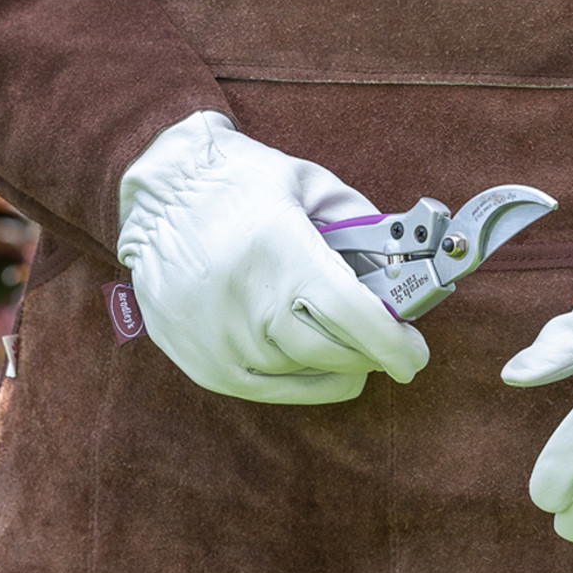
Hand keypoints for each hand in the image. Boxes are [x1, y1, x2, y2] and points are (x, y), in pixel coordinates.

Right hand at [117, 109, 428, 402]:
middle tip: (393, 346)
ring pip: (303, 371)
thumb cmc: (240, 183)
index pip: (350, 313)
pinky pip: (268, 389)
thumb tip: (404, 264)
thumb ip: (360, 223)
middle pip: (332, 351)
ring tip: (350, 342)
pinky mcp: (202, 360)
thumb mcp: (308, 184)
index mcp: (279, 248)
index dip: (392, 341)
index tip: (414, 354)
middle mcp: (246, 298)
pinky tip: (324, 369)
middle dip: (372, 352)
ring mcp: (220, 335)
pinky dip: (305, 384)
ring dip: (339, 363)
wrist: (158, 194)